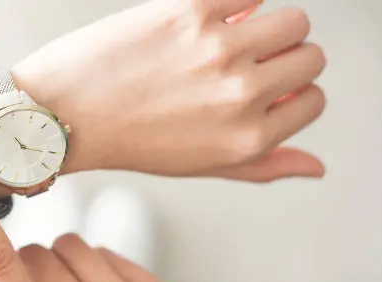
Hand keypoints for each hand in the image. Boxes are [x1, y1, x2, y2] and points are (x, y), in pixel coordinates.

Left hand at [13, 0, 325, 181]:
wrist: (64, 113)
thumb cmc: (129, 141)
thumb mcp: (201, 165)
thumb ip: (264, 165)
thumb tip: (317, 166)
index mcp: (248, 139)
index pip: (313, 100)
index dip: (293, 93)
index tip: (267, 87)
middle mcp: (240, 96)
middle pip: (311, 56)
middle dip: (287, 59)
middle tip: (250, 63)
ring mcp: (218, 50)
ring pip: (293, 19)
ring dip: (271, 27)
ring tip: (234, 38)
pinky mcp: (190, 11)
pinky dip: (239, 2)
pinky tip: (212, 18)